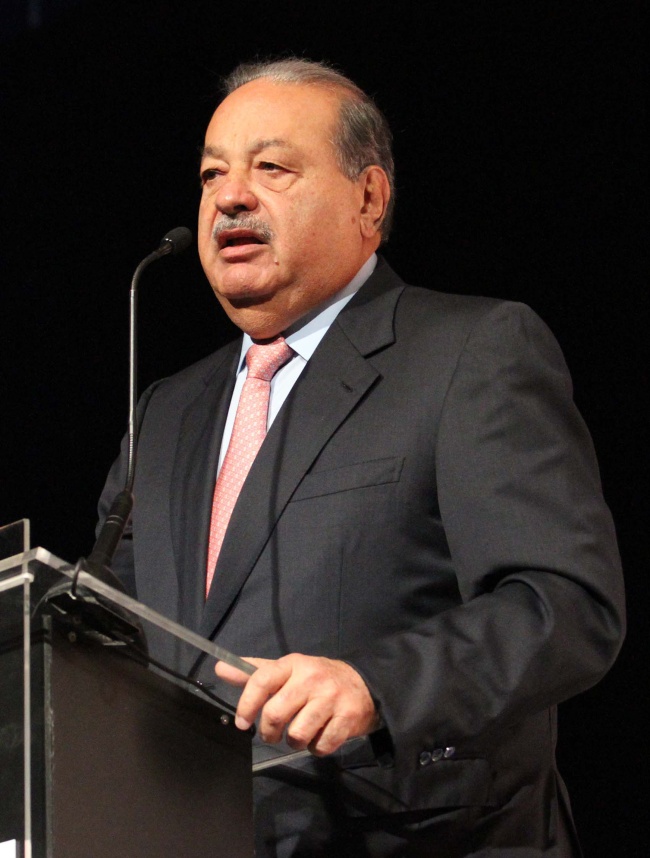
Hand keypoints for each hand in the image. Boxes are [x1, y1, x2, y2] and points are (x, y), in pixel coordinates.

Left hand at [215, 653, 378, 755]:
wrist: (365, 686)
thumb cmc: (318, 679)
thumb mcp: (288, 670)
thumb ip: (254, 672)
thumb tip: (220, 668)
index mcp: (293, 664)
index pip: (262, 680)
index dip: (247, 704)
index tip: (242, 723)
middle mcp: (311, 678)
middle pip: (276, 713)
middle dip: (270, 731)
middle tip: (273, 734)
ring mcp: (331, 698)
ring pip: (297, 734)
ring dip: (295, 741)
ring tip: (301, 732)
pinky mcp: (347, 718)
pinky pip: (321, 746)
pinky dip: (316, 748)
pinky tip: (320, 735)